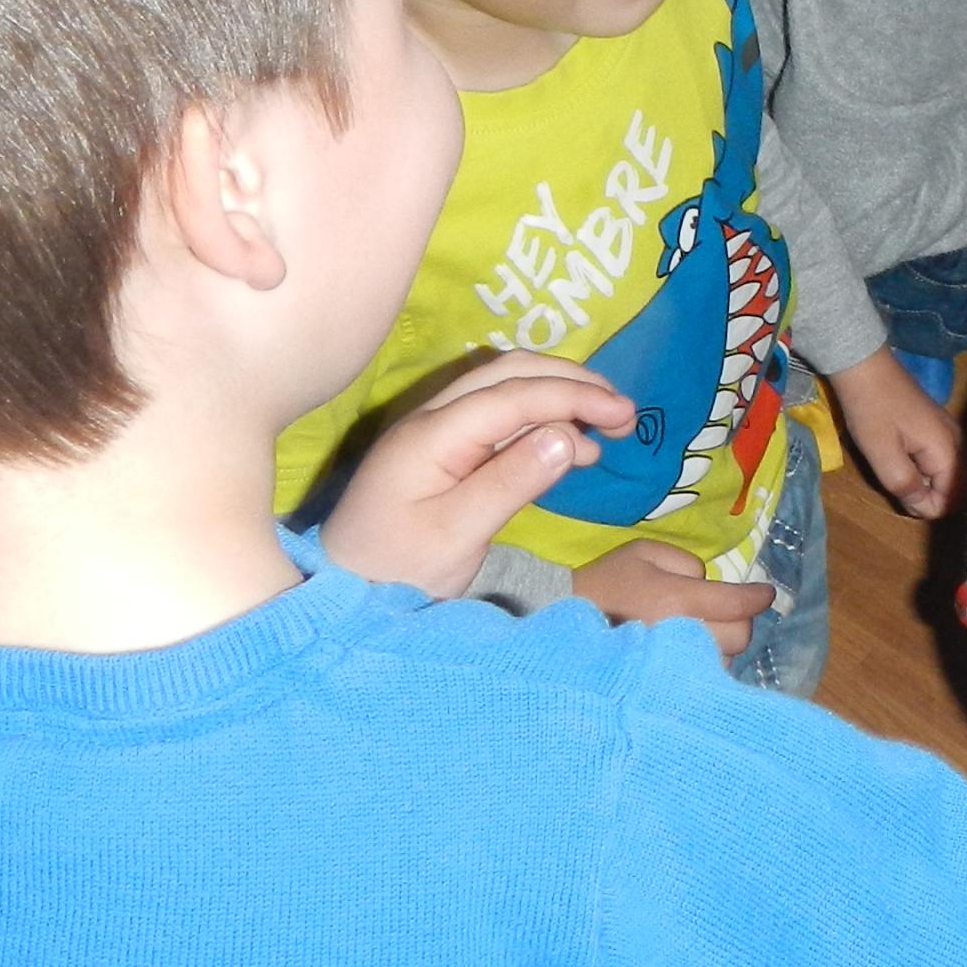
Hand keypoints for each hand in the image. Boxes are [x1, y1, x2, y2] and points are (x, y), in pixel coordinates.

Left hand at [319, 353, 630, 594]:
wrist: (341, 593)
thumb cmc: (396, 572)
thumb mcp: (456, 535)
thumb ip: (511, 482)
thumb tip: (568, 436)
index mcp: (432, 435)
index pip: (513, 394)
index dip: (573, 396)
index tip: (625, 414)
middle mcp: (433, 421)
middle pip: (510, 374)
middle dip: (571, 384)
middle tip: (624, 413)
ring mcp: (437, 434)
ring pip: (506, 391)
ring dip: (559, 399)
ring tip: (608, 432)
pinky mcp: (444, 454)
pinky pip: (499, 420)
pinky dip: (542, 424)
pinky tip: (572, 450)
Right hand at [575, 537, 774, 657]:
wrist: (565, 619)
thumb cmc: (605, 580)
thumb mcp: (643, 551)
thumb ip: (685, 561)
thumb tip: (708, 583)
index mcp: (677, 600)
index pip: (736, 603)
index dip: (756, 597)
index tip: (766, 593)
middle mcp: (682, 635)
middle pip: (739, 636)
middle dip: (739, 620)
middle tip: (726, 610)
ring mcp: (674, 664)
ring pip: (725, 660)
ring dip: (724, 644)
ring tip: (705, 631)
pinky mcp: (666, 682)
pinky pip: (704, 677)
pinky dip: (707, 663)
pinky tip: (692, 652)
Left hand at [826, 349, 960, 517]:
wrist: (865, 365)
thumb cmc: (872, 409)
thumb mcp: (882, 454)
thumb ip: (906, 485)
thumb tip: (924, 508)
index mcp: (948, 451)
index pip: (952, 499)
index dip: (926, 508)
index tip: (899, 497)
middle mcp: (957, 442)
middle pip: (953, 487)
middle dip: (927, 496)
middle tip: (895, 487)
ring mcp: (948, 432)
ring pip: (945, 474)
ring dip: (923, 482)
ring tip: (895, 473)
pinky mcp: (936, 426)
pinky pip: (938, 459)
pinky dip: (921, 468)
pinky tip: (899, 459)